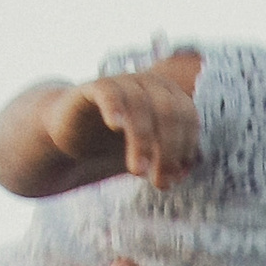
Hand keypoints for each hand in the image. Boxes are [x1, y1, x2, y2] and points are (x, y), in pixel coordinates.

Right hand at [63, 66, 200, 185]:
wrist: (75, 141)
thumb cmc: (118, 147)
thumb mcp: (150, 156)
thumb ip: (172, 159)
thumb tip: (190, 168)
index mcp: (169, 96)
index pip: (188, 117)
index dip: (186, 148)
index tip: (175, 179)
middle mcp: (149, 83)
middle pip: (169, 111)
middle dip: (168, 150)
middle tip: (160, 183)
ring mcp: (122, 82)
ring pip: (140, 105)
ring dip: (143, 141)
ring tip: (138, 172)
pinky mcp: (94, 87)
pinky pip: (108, 92)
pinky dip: (114, 106)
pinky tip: (116, 126)